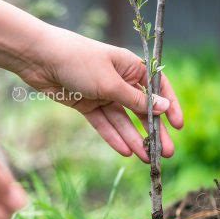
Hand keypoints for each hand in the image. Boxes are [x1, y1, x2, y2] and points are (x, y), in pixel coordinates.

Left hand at [19, 28, 183, 162]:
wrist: (41, 59)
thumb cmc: (79, 62)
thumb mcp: (111, 82)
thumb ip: (136, 98)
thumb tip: (164, 107)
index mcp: (130, 67)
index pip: (157, 88)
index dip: (169, 107)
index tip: (178, 126)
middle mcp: (118, 81)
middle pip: (140, 109)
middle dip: (152, 131)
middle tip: (164, 153)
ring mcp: (101, 94)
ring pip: (121, 119)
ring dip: (133, 138)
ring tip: (146, 158)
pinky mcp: (85, 104)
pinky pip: (102, 123)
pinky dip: (112, 136)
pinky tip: (125, 151)